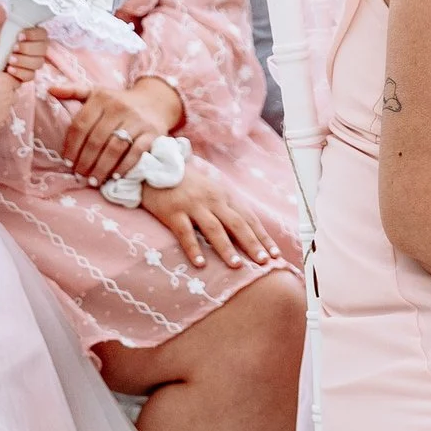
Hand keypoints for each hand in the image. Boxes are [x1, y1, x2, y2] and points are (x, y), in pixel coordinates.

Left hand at [0, 25, 49, 84]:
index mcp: (29, 35)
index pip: (42, 33)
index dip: (35, 34)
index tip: (19, 36)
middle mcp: (34, 49)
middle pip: (43, 48)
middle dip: (28, 48)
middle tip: (14, 48)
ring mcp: (32, 63)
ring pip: (39, 62)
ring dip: (24, 61)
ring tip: (10, 60)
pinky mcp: (27, 75)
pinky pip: (31, 75)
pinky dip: (20, 72)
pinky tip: (10, 70)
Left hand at [49, 77, 183, 183]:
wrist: (156, 101)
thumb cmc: (119, 101)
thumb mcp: (96, 92)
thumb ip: (73, 91)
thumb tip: (49, 90)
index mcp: (102, 98)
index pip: (80, 125)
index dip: (71, 146)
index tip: (67, 161)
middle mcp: (120, 107)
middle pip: (96, 140)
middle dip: (85, 161)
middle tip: (80, 174)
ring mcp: (137, 120)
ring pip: (114, 148)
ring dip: (102, 167)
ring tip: (94, 179)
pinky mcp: (152, 133)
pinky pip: (136, 153)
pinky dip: (124, 166)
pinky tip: (114, 176)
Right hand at [140, 157, 282, 269]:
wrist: (154, 165)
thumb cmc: (185, 183)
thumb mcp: (210, 190)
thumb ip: (225, 207)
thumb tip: (244, 232)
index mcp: (224, 196)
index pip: (248, 218)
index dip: (262, 236)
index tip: (276, 254)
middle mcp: (212, 200)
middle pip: (237, 223)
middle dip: (252, 243)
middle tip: (264, 262)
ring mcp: (193, 206)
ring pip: (214, 229)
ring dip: (226, 248)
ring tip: (237, 265)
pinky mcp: (173, 212)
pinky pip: (185, 233)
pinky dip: (193, 248)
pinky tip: (200, 264)